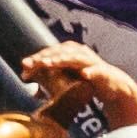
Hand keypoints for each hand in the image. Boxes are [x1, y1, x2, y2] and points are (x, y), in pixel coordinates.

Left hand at [19, 42, 136, 134]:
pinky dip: (91, 72)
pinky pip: (97, 71)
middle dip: (44, 57)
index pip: (49, 53)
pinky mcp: (104, 72)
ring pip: (75, 59)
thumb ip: (48, 80)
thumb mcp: (66, 78)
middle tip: (31, 63)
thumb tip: (28, 84)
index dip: (36, 59)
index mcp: (68, 52)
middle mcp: (79, 53)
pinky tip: (84, 74)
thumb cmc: (85, 79)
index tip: (24, 67)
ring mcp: (91, 62)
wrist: (112, 85)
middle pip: (58, 53)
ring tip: (49, 63)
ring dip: (62, 60)